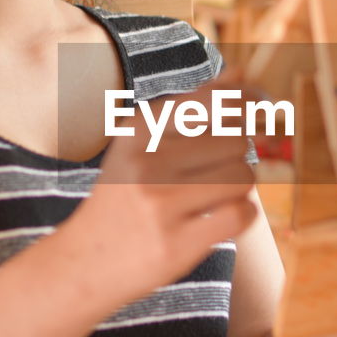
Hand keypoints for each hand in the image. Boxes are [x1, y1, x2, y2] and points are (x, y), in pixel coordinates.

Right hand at [63, 72, 259, 297]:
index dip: (243, 106)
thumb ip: (192, 105)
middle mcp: (147, 161)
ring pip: (243, 177)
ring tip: (215, 197)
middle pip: (236, 140)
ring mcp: (160, 204)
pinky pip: (241, 216)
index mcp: (138, 130)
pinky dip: (242, 217)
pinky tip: (220, 218)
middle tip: (217, 172)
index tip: (252, 112)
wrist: (84, 264)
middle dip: (238, 156)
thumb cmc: (124, 196)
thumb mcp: (142, 144)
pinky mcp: (177, 244)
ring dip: (239, 188)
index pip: (213, 101)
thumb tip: (241, 72)